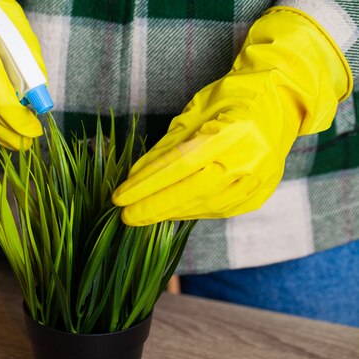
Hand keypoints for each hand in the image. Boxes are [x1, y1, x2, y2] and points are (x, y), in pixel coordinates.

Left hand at [112, 7, 351, 225]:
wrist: (281, 100)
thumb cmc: (232, 99)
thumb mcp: (194, 112)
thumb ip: (166, 146)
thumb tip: (136, 176)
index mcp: (233, 131)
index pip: (179, 165)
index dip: (146, 184)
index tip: (120, 196)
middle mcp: (250, 159)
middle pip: (191, 191)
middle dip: (153, 206)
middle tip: (125, 215)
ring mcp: (259, 180)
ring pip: (204, 206)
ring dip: (170, 212)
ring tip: (144, 213)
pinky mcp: (260, 194)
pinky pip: (219, 210)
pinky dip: (192, 212)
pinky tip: (172, 212)